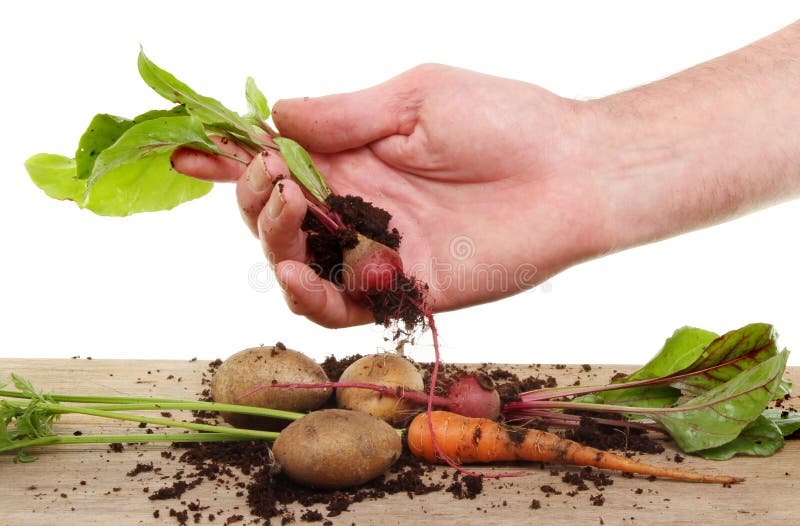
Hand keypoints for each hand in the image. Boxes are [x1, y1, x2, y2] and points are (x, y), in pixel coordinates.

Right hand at [173, 64, 605, 326]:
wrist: (574, 172)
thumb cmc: (506, 122)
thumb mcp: (416, 97)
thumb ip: (343, 114)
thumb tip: (271, 115)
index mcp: (356, 157)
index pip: (278, 162)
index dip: (230, 160)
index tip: (186, 151)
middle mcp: (359, 207)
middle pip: (275, 218)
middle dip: (254, 199)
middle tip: (271, 177)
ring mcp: (379, 252)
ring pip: (296, 264)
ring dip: (273, 242)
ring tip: (287, 211)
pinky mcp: (404, 291)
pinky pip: (339, 307)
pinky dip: (307, 293)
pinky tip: (297, 269)